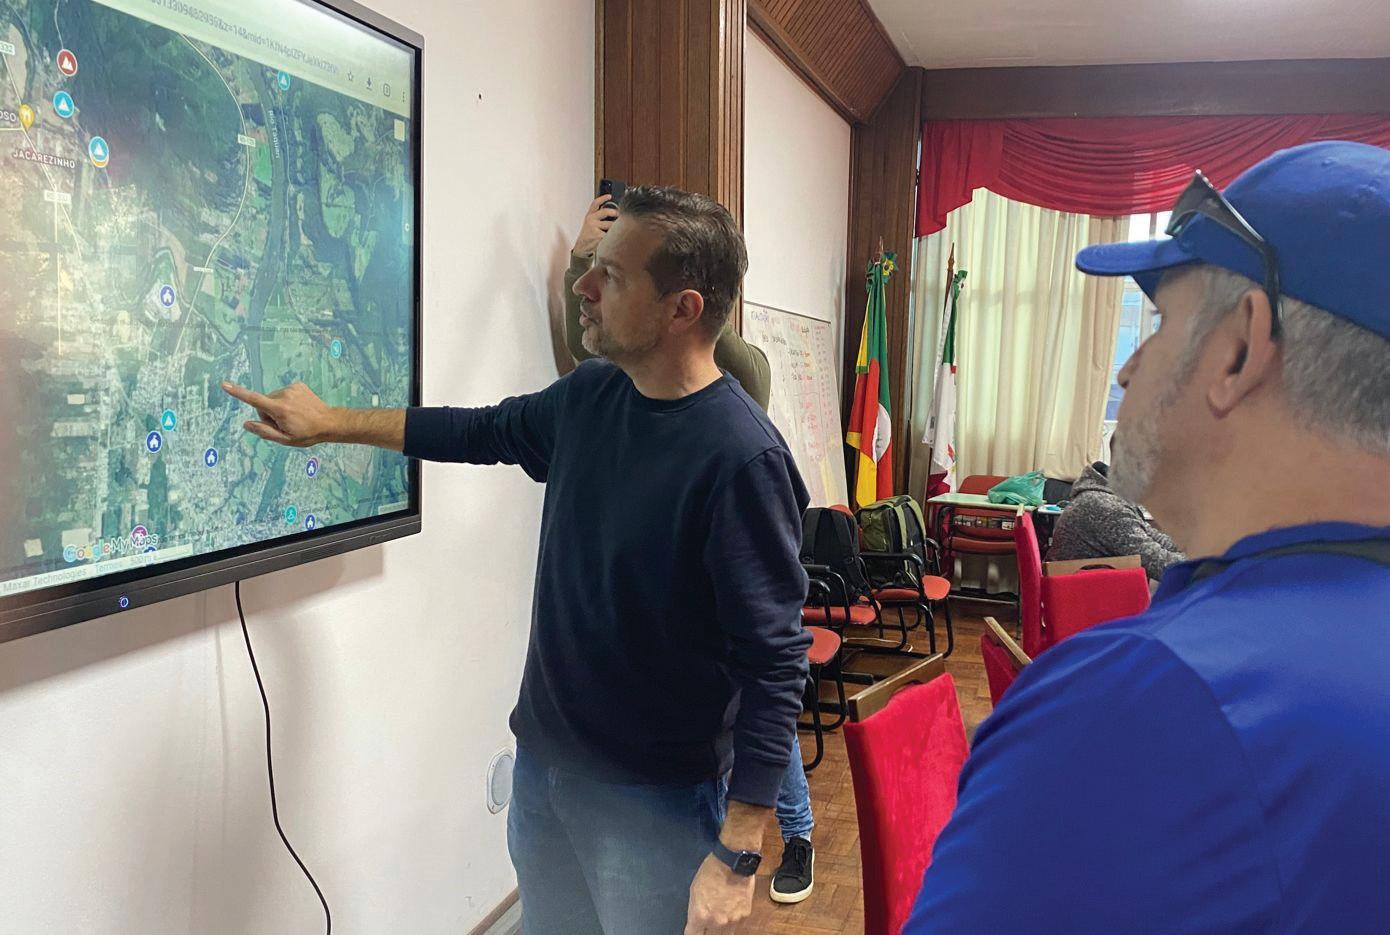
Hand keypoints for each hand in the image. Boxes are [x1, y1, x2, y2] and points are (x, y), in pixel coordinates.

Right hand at [222, 380, 337, 447]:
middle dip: (269, 414)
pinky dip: (287, 401)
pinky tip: (298, 409)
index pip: (254, 400)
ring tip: (294, 417)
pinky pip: (284, 393)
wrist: (329, 422)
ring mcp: (292, 388)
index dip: (238, 393)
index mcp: (280, 409)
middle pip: (264, 403)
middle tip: (285, 423)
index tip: (225, 385)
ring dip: (278, 407)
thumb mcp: (285, 440)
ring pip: (273, 398)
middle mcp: (284, 395)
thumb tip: (246, 424)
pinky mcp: (298, 385)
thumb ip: (264, 432)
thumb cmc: (307, 434)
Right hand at [572, 194, 618, 257]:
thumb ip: (598, 217)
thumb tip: (614, 213)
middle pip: (605, 212)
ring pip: (610, 224)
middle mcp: (591, 219)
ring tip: (616, 230)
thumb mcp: (590, 223)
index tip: (609, 196)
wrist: (582, 247)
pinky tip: (611, 238)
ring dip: (615, 227)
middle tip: (620, 215)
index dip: (602, 198)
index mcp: (589, 215)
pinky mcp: (597, 236)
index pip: (595, 203)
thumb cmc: (589, 234)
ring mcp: (594, 227)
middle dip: (615, 213)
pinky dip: (612, 236)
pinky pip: (609, 234)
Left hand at [685, 854, 754, 933]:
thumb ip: (695, 910)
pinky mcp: (744, 916)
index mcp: (701, 915)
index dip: (692, 932)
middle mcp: (717, 922)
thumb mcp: (694, 890)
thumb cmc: (711, 872)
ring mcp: (732, 921)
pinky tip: (730, 912)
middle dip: (706, 932)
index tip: (694, 930)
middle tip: (706, 924)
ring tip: (718, 920)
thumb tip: (696, 921)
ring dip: (720, 931)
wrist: (734, 863)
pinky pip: (736, 925)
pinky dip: (732, 921)